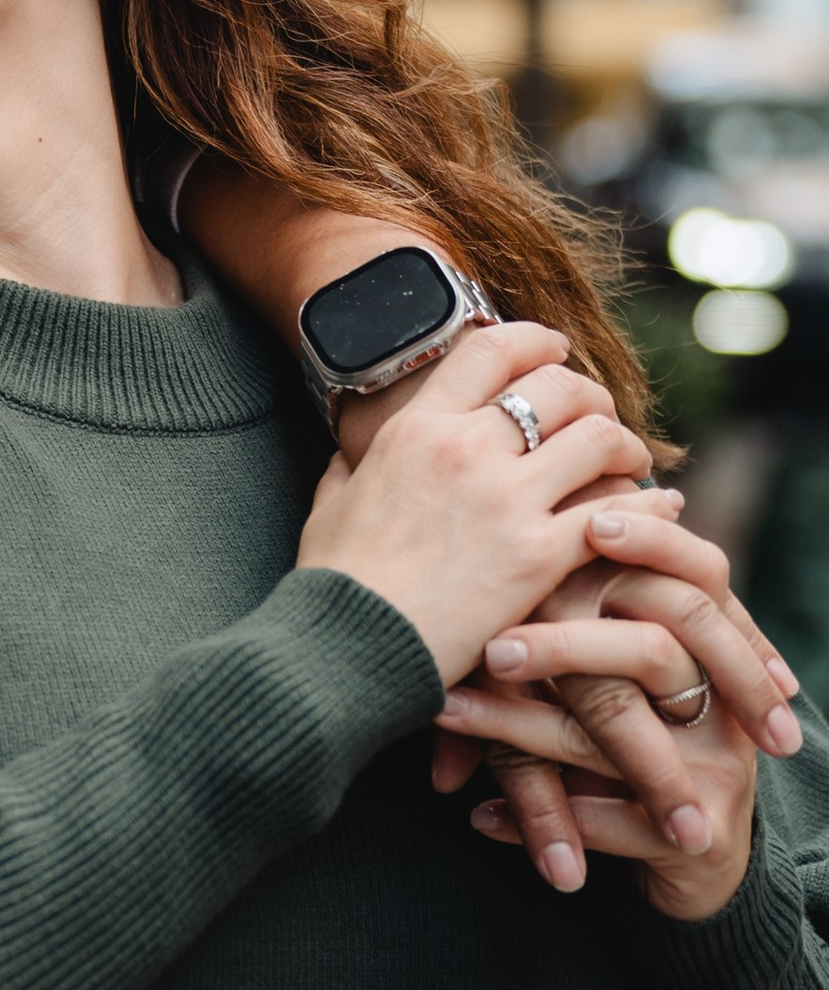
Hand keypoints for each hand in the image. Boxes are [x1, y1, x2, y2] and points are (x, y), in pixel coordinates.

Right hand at [297, 323, 652, 681]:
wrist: (345, 648)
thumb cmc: (334, 581)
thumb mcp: (330, 501)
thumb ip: (350, 464)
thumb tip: (351, 448)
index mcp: (416, 429)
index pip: (491, 350)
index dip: (535, 341)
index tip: (556, 351)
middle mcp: (466, 449)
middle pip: (558, 387)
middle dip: (590, 395)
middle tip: (598, 417)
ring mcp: (507, 502)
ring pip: (597, 439)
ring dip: (622, 446)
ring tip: (628, 461)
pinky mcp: (538, 557)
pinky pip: (616, 514)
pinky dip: (648, 506)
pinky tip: (659, 508)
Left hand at [432, 509, 793, 911]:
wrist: (694, 847)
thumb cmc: (632, 737)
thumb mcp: (608, 673)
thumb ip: (571, 608)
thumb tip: (484, 535)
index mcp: (713, 645)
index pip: (699, 572)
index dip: (653, 542)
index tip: (590, 525)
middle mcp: (724, 702)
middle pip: (653, 652)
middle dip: (564, 646)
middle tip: (488, 646)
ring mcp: (719, 769)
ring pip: (611, 736)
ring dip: (518, 725)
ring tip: (444, 711)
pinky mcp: (701, 840)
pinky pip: (605, 822)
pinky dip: (532, 818)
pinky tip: (476, 815)